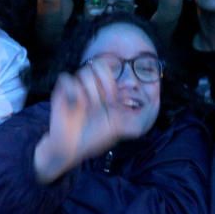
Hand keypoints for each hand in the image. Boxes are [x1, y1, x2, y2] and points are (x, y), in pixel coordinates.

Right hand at [33, 60, 132, 183]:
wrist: (70, 148)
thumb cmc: (93, 139)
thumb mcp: (118, 129)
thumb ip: (135, 120)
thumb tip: (152, 106)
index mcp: (104, 91)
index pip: (113, 70)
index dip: (117, 83)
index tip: (116, 100)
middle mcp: (91, 87)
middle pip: (100, 65)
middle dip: (106, 84)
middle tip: (106, 101)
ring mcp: (77, 88)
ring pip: (85, 72)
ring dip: (90, 93)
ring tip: (88, 108)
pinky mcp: (62, 91)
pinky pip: (67, 79)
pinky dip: (73, 92)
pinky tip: (75, 105)